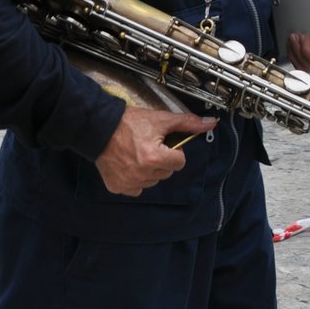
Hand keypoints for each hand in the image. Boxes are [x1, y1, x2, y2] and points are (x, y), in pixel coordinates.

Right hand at [94, 106, 216, 196]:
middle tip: (149, 146)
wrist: (99, 128)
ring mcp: (129, 182)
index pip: (179, 162)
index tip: (162, 143)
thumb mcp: (162, 119)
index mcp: (155, 158)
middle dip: (162, 160)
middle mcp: (142, 174)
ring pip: (153, 181)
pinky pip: (136, 189)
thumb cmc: (129, 123)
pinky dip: (136, 179)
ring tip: (138, 153)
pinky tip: (129, 164)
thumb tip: (211, 123)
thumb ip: (188, 123)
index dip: (174, 151)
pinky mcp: (117, 187)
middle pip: (167, 172)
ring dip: (150, 170)